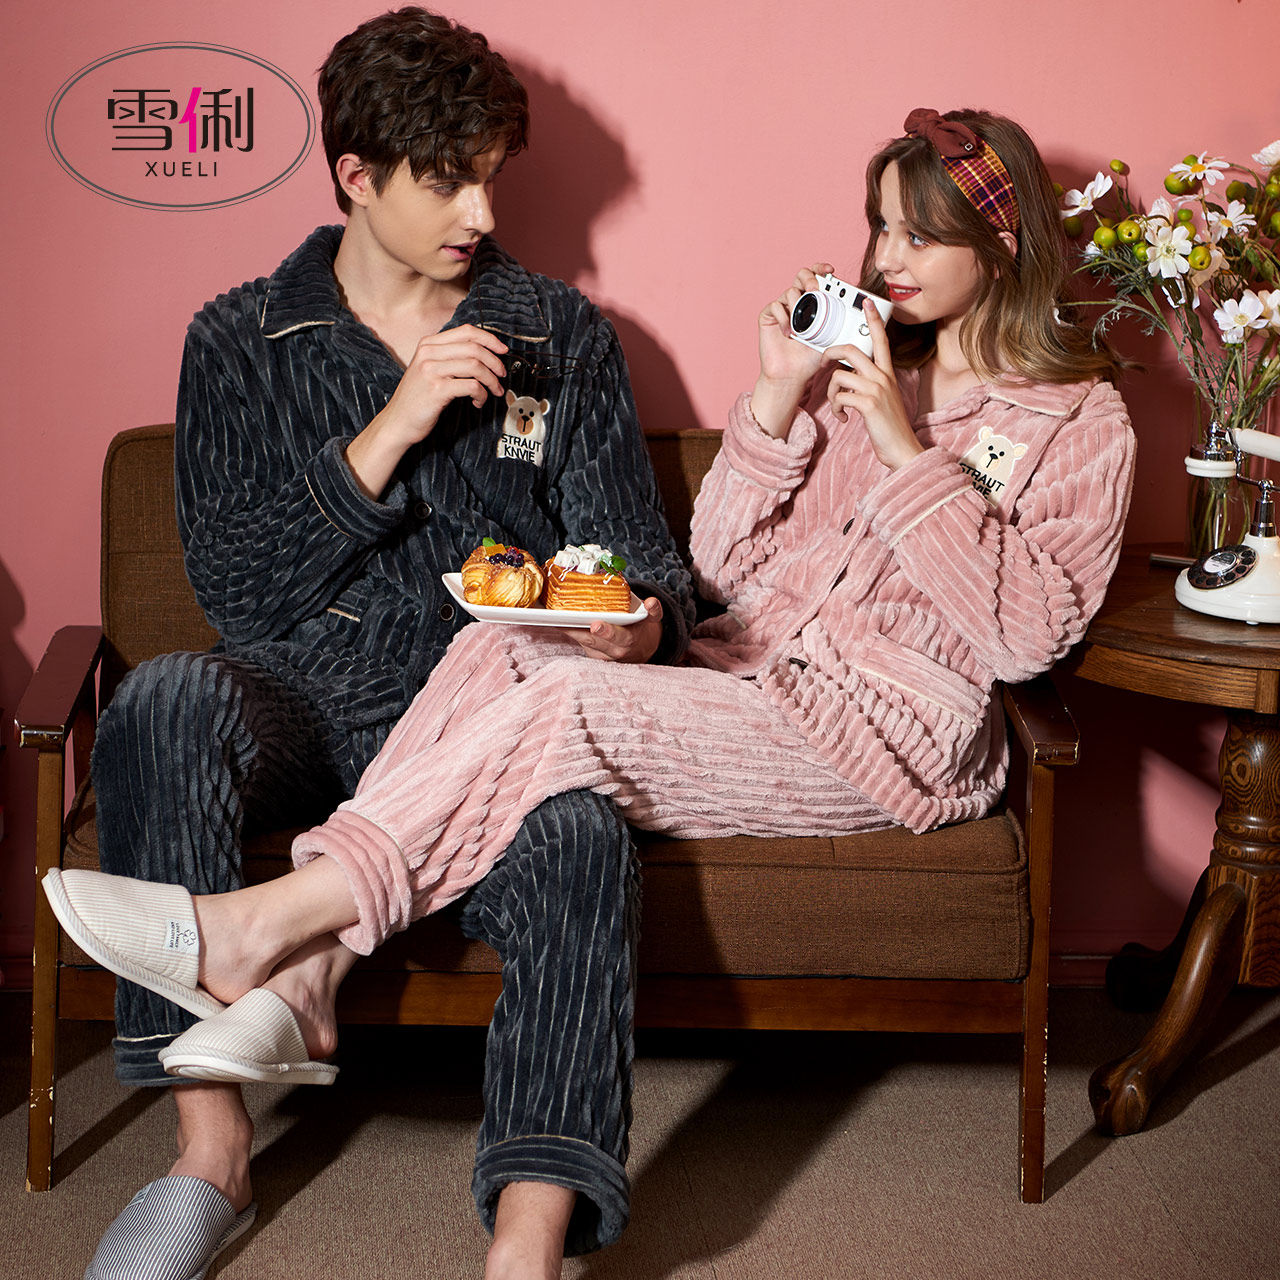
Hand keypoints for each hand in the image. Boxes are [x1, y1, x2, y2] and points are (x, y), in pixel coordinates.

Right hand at [378, 324, 508, 444]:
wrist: (398, 421)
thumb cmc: (418, 397)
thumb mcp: (429, 368)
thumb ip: (449, 356)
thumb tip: (483, 353)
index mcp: (428, 344)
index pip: (466, 331)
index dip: (490, 339)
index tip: (503, 351)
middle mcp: (428, 353)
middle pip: (474, 348)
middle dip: (495, 363)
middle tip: (501, 376)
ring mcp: (431, 371)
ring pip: (476, 366)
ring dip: (491, 380)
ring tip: (493, 391)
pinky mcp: (437, 390)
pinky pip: (472, 386)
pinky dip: (481, 395)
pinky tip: (478, 402)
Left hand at [564, 597, 662, 662]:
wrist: (640, 650)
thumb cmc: (640, 628)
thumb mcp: (651, 620)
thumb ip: (653, 611)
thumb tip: (652, 603)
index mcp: (629, 640)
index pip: (619, 637)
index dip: (608, 632)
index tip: (596, 625)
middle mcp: (614, 650)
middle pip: (596, 642)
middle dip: (580, 631)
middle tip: (567, 621)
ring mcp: (602, 654)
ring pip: (583, 642)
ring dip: (569, 630)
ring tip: (554, 618)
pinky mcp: (592, 654)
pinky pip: (579, 643)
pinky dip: (568, 631)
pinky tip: (555, 621)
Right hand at [750, 264, 830, 438]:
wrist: (793, 376)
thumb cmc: (813, 358)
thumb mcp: (835, 337)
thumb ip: (846, 321)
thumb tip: (868, 307)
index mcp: (814, 302)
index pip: (817, 276)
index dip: (822, 269)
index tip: (831, 270)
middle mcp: (798, 301)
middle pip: (802, 275)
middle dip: (810, 278)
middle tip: (816, 290)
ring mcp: (782, 308)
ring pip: (789, 291)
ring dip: (797, 303)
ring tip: (801, 323)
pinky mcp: (768, 317)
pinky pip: (775, 306)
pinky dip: (783, 317)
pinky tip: (789, 333)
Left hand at [824, 299, 922, 471]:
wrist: (901, 448)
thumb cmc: (889, 425)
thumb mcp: (883, 397)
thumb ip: (870, 382)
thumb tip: (848, 375)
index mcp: (887, 373)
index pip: (881, 340)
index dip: (873, 320)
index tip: (866, 302)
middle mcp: (883, 377)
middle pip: (851, 350)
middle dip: (831, 353)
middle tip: (823, 362)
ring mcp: (876, 390)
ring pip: (839, 376)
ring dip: (830, 393)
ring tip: (838, 406)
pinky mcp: (868, 404)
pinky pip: (839, 397)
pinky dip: (836, 409)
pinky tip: (844, 418)